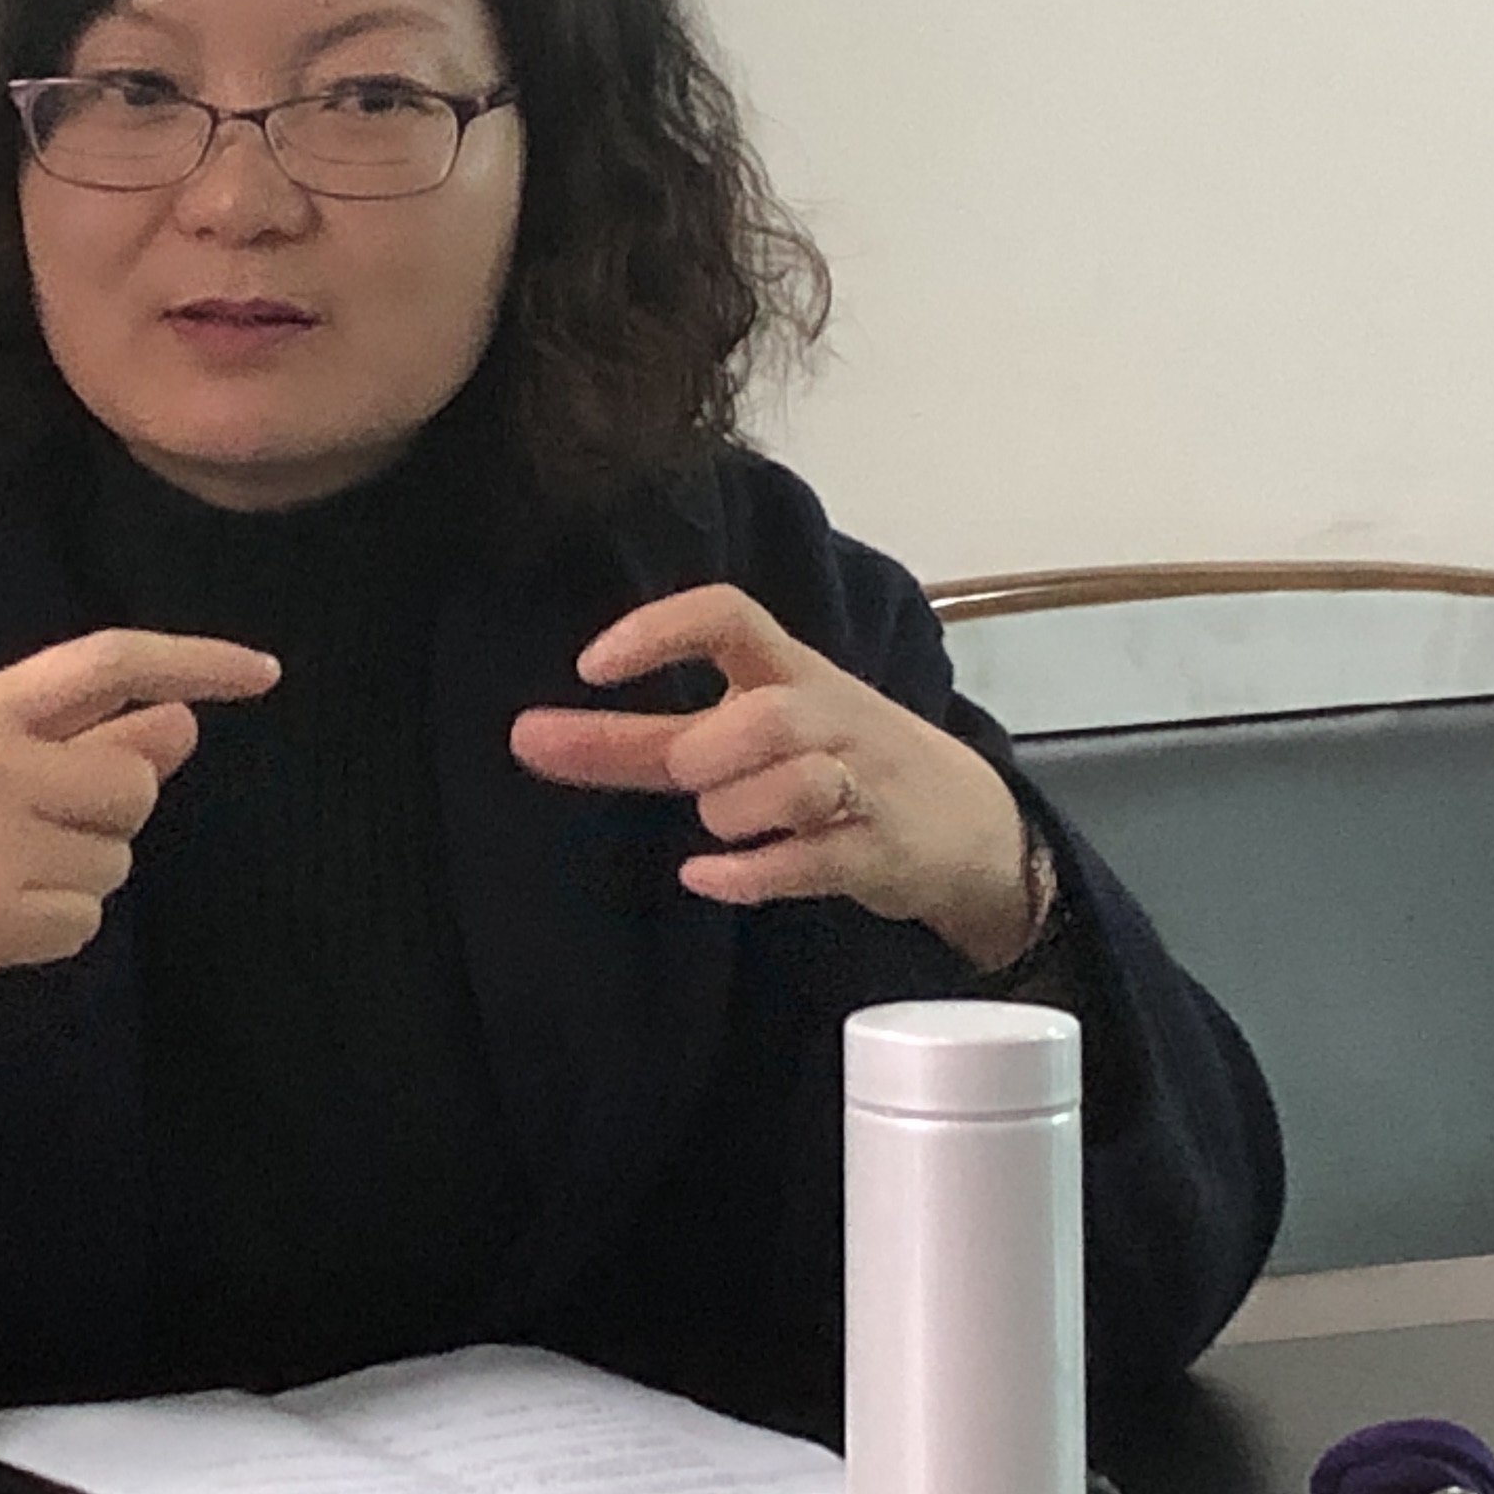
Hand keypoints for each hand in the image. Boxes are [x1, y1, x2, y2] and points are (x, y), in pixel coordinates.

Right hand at [0, 628, 280, 1176]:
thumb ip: (68, 736)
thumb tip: (181, 722)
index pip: (107, 662)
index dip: (194, 662)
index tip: (262, 673)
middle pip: (135, 781)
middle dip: (110, 811)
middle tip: (36, 830)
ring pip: (115, 861)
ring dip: (76, 878)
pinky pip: (83, 925)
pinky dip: (50, 930)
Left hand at [507, 583, 1039, 965]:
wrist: (965, 824)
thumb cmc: (826, 763)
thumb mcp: (742, 739)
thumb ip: (639, 743)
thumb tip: (527, 738)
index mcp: (788, 669)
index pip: (729, 615)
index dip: (659, 632)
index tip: (589, 668)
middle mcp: (828, 715)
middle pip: (769, 713)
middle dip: (708, 750)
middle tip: (681, 772)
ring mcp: (860, 784)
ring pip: (799, 783)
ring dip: (736, 809)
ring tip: (718, 826)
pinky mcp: (878, 852)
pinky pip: (813, 860)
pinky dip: (751, 873)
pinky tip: (706, 878)